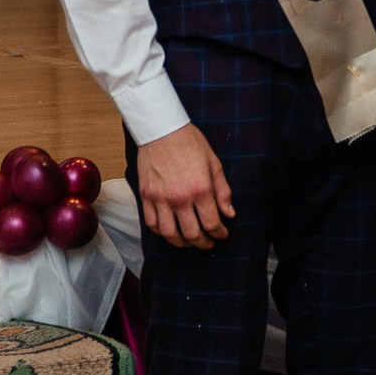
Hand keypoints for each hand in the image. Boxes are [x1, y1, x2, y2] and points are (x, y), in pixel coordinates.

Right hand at [136, 124, 233, 247]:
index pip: (212, 223)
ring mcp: (160, 199)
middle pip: (192, 234)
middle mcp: (180, 198)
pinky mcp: (146, 196)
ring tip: (190, 242)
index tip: (222, 235)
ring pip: (170, 234)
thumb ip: (223, 192)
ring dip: (182, 243)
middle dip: (203, 243)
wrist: (162, 131)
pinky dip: (162, 232)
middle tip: (209, 243)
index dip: (219, 233)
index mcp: (201, 190)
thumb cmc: (191, 144)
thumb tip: (229, 213)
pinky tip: (171, 231)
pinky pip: (152, 224)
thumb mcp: (215, 164)